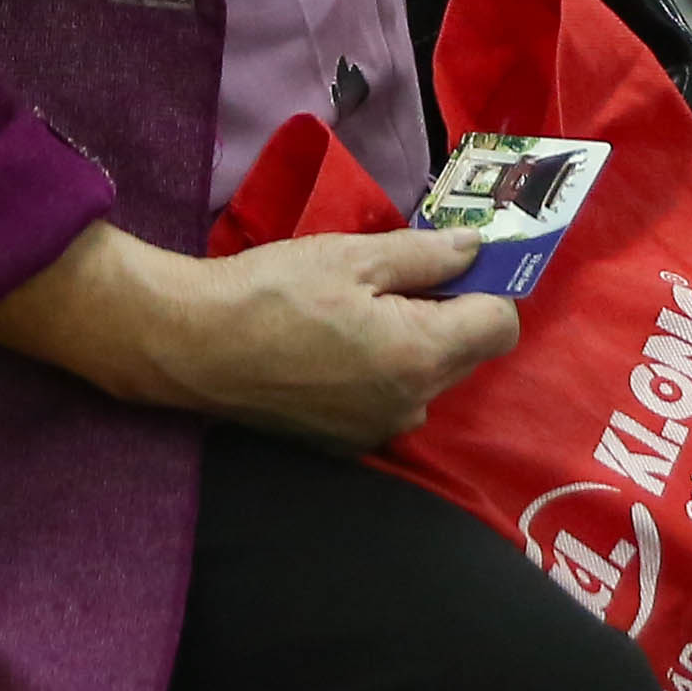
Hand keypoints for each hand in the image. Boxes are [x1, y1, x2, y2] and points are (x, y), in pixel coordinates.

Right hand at [0, 218, 516, 450]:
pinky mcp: (346, 442)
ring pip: (426, 376)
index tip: (454, 260)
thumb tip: (479, 248)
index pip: (500, 324)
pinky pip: (388, 398)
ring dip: (410, 341)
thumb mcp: (352, 255)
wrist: (191, 346)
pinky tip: (329, 344)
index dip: (487, 285)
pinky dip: (377, 370)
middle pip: (466, 352)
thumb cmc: (271, 291)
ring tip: (352, 309)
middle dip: (446, 311)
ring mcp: (378, 431)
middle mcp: (411, 406)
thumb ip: (426, 253)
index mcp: (420, 356)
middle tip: (393, 274)